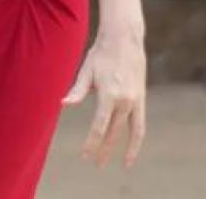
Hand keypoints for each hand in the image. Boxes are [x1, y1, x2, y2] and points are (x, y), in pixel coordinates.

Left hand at [63, 26, 146, 168]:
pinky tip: (133, 147)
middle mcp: (125, 100)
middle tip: (96, 165)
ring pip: (132, 132)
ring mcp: (135, 100)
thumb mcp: (86, 71)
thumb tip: (63, 104)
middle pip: (113, 132)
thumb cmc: (101, 54)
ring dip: (127, 149)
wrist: (125, 39)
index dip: (92, 143)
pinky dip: (138, 138)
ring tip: (124, 165)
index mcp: (108, 94)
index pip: (99, 126)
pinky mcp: (141, 98)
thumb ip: (77, 90)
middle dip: (105, 150)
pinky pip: (141, 123)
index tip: (85, 156)